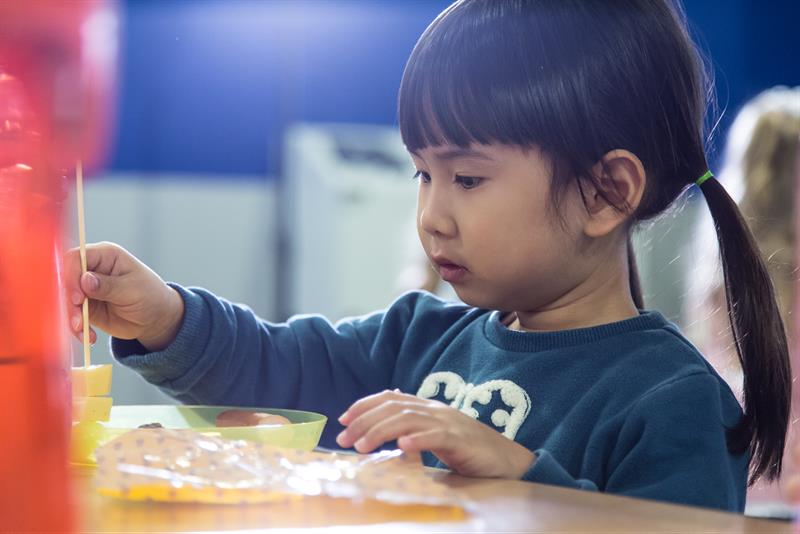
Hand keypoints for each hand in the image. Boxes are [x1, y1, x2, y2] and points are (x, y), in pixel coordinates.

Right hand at [64, 241, 183, 350]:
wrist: (156, 318)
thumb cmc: (150, 295)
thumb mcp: (132, 289)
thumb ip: (108, 285)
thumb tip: (85, 280)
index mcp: (105, 255)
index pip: (75, 258)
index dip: (71, 276)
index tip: (77, 298)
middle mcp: (91, 269)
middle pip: (65, 280)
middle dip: (68, 302)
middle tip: (78, 321)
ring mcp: (86, 289)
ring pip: (65, 300)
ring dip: (71, 318)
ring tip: (83, 331)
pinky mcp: (85, 307)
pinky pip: (72, 316)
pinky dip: (77, 328)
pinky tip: (89, 337)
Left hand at [336, 389, 535, 478]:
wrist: (507, 459)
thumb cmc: (469, 451)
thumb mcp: (436, 436)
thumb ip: (415, 429)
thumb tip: (389, 431)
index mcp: (428, 407)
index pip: (391, 398)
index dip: (365, 405)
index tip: (342, 419)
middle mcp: (435, 409)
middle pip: (394, 407)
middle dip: (365, 421)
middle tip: (343, 439)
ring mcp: (448, 423)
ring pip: (408, 420)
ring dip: (381, 431)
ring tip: (362, 446)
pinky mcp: (461, 440)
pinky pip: (436, 436)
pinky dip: (418, 439)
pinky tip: (402, 446)